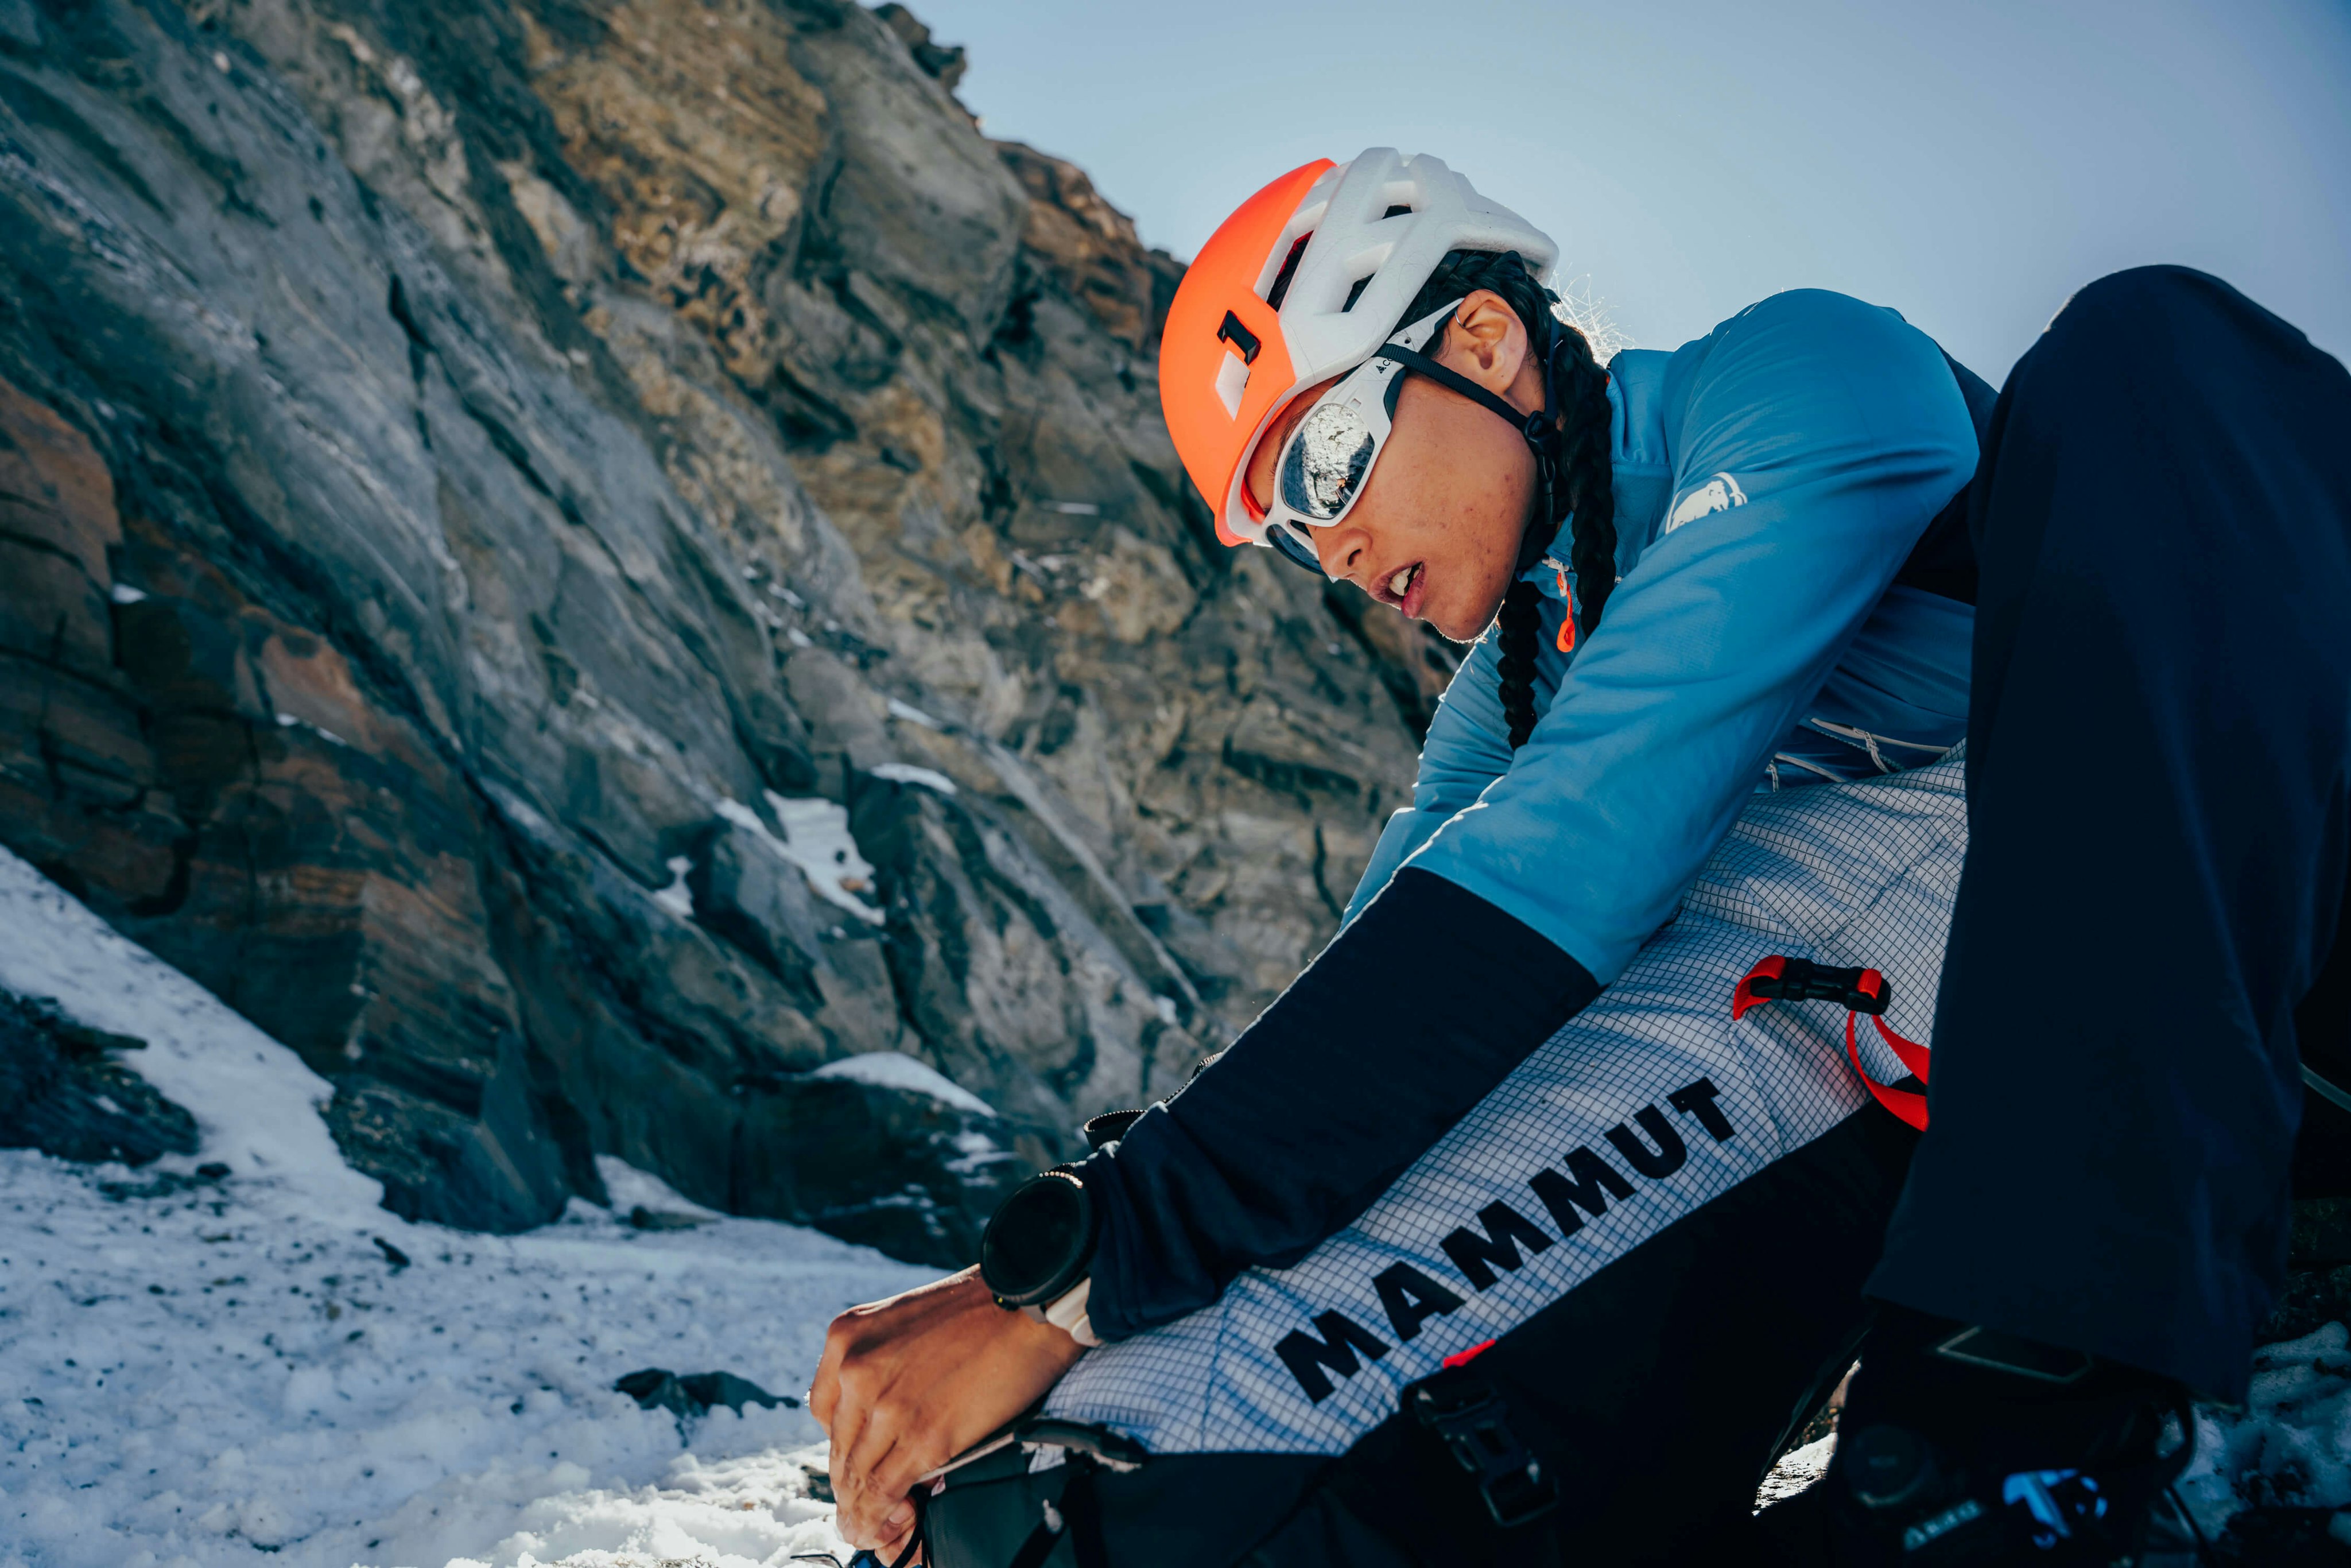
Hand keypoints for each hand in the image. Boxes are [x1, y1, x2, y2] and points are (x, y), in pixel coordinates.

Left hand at [811, 1266, 1087, 1554]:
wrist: (1031, 1302)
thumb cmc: (981, 1308)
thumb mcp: (904, 1321)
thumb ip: (881, 1362)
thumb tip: (876, 1421)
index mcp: (846, 1336)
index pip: (824, 1411)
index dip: (841, 1445)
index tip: (856, 1463)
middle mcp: (855, 1369)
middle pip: (839, 1447)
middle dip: (850, 1483)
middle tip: (863, 1507)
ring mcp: (887, 1405)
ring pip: (856, 1475)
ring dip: (861, 1508)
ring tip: (871, 1527)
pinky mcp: (924, 1436)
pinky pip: (885, 1490)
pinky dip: (881, 1516)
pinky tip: (887, 1524)